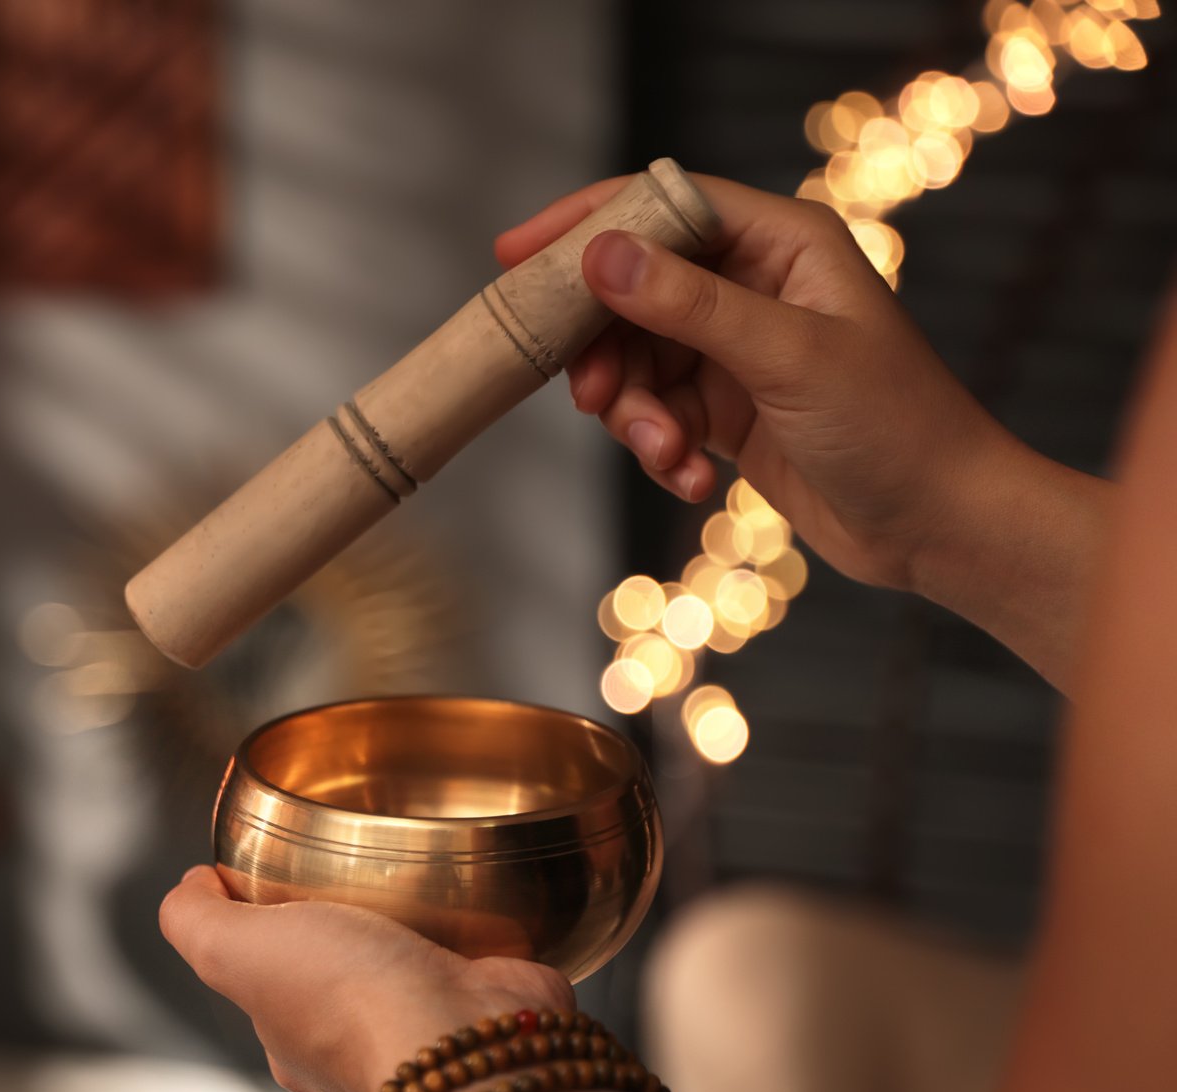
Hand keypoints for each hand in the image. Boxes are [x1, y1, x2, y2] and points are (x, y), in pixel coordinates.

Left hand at [159, 866, 572, 1091]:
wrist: (468, 1044)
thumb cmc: (349, 1003)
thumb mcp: (235, 949)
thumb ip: (194, 921)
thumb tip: (190, 884)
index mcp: (292, 1035)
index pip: (266, 967)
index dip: (264, 913)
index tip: (283, 861)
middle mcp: (359, 1041)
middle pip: (344, 962)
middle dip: (349, 915)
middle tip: (364, 859)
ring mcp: (431, 1026)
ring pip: (415, 957)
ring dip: (421, 917)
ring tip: (427, 866)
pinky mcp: (491, 1003)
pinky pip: (484, 952)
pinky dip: (485, 922)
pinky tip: (484, 889)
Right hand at [494, 174, 1023, 593]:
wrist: (938, 525)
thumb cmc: (893, 427)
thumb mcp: (786, 358)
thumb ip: (689, 305)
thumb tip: (602, 255)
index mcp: (782, 243)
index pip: (663, 204)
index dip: (586, 224)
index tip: (515, 255)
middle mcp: (754, 284)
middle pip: (632, 291)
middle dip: (605, 350)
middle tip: (592, 398)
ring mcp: (736, 348)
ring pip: (634, 361)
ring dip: (634, 414)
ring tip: (665, 454)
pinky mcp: (725, 408)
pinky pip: (655, 412)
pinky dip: (659, 447)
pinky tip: (691, 480)